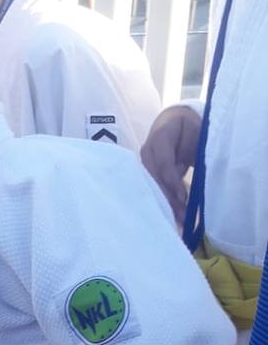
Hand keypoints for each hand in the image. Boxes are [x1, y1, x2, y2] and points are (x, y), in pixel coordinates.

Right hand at [140, 104, 201, 225]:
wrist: (175, 121)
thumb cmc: (189, 127)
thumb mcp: (197, 134)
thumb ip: (196, 153)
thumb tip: (201, 178)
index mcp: (160, 136)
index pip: (164, 164)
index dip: (173, 182)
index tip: (184, 199)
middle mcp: (146, 151)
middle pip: (155, 180)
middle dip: (168, 200)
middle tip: (182, 219)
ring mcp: (143, 164)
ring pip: (152, 188)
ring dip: (165, 206)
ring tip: (178, 223)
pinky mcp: (145, 175)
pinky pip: (152, 190)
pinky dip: (163, 204)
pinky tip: (171, 218)